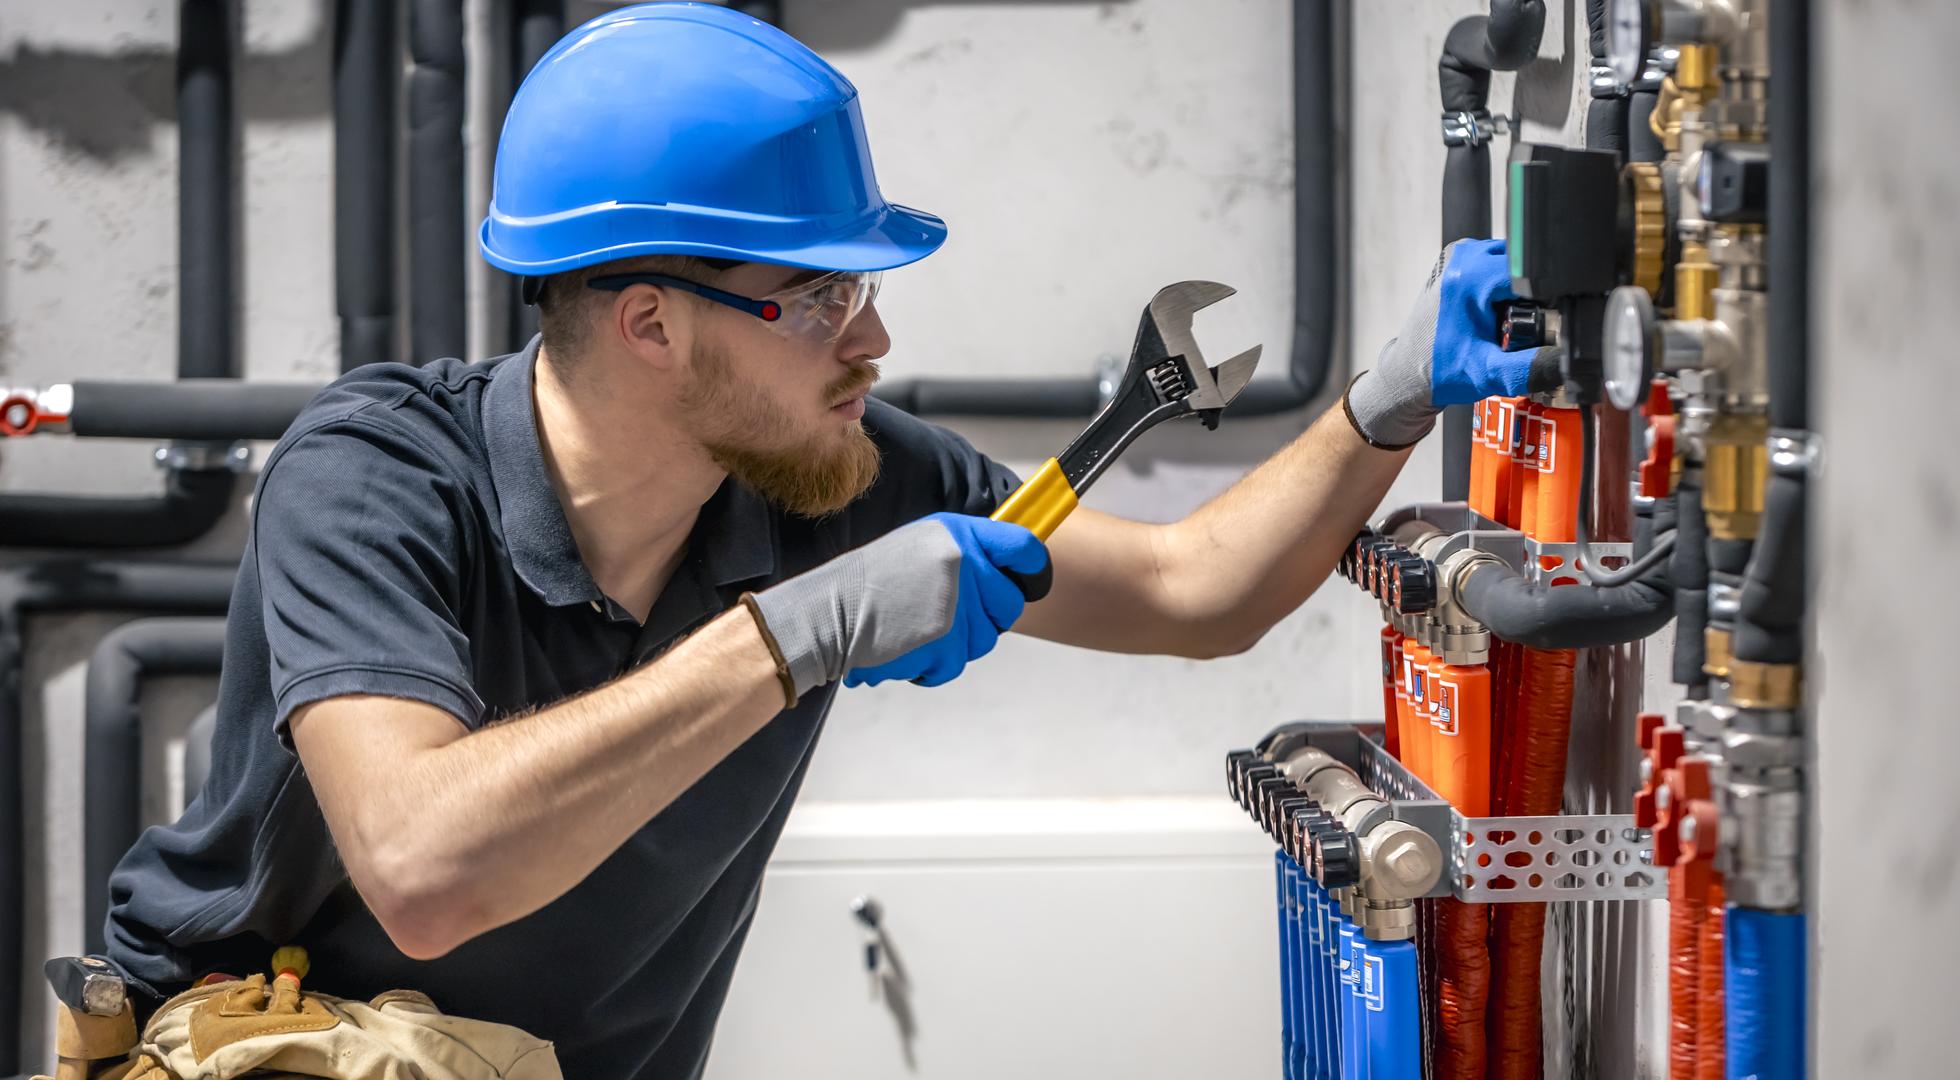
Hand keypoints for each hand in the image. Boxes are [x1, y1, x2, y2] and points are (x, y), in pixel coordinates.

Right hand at [745, 512, 1049, 696]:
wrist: (827, 614)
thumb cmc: (868, 584)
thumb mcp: (919, 548)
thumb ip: (962, 555)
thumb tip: (1004, 572)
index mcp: (957, 533)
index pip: (1023, 546)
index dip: (1035, 567)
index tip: (1033, 579)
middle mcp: (963, 562)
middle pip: (1010, 603)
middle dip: (987, 618)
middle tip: (948, 617)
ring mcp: (957, 603)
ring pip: (985, 640)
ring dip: (955, 644)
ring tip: (916, 629)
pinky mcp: (946, 640)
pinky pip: (956, 664)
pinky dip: (933, 665)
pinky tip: (906, 646)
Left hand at [1344, 238, 1556, 447]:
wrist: (1408, 374)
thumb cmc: (1439, 371)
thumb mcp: (1490, 374)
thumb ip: (1532, 368)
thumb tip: (1569, 361)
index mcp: (1471, 276)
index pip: (1533, 271)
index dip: (1549, 296)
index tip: (1543, 321)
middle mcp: (1465, 257)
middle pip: (1526, 264)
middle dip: (1535, 293)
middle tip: (1521, 326)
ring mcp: (1461, 255)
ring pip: (1516, 262)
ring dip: (1521, 288)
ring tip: (1509, 321)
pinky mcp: (1461, 261)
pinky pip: (1500, 264)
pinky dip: (1507, 285)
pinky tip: (1499, 312)